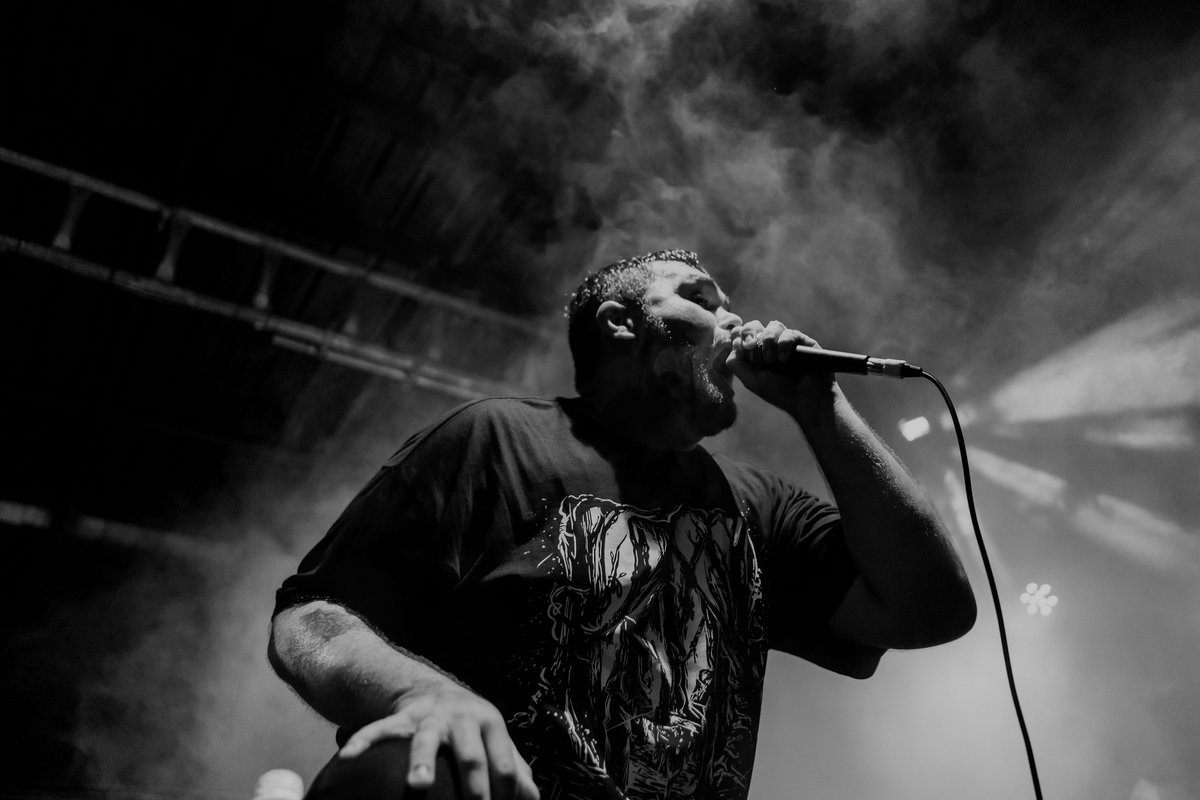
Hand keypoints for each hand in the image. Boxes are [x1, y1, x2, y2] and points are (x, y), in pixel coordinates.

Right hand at [339, 680, 538, 799]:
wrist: (436, 692)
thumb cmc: (474, 729)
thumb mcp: (496, 742)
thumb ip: (515, 771)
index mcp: (491, 725)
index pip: (503, 763)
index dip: (504, 792)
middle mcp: (463, 719)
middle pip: (470, 752)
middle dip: (472, 781)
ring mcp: (431, 718)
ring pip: (426, 739)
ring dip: (422, 762)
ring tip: (417, 785)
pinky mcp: (402, 718)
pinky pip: (381, 729)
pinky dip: (364, 741)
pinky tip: (346, 757)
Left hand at [729, 319, 835, 412]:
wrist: (807, 400)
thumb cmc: (780, 393)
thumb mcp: (752, 381)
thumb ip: (737, 364)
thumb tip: (733, 346)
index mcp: (757, 354)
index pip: (744, 334)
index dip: (739, 334)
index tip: (738, 343)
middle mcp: (772, 345)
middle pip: (756, 325)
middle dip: (749, 332)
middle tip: (750, 345)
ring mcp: (788, 342)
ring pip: (773, 326)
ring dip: (768, 340)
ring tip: (771, 360)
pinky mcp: (803, 342)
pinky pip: (790, 333)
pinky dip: (784, 344)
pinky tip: (784, 360)